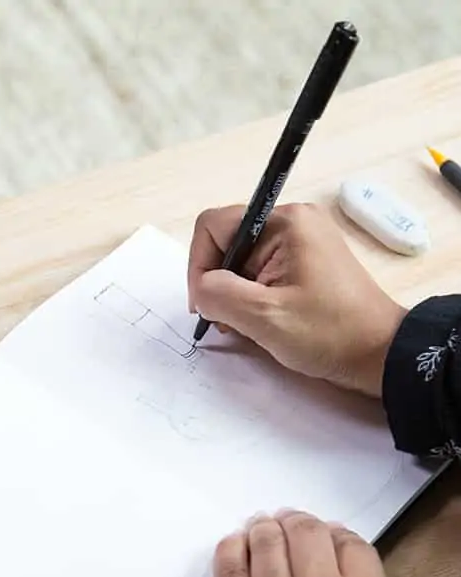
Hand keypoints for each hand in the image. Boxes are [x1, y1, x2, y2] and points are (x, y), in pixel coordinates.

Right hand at [188, 203, 406, 397]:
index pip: (214, 227)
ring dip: (234, 295)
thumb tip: (201, 289)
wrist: (378, 352)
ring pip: (240, 261)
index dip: (199, 266)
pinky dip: (251, 297)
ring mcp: (299, 241)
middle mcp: (292, 222)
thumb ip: (219, 295)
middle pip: (226, 244)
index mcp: (284, 223)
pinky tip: (260, 320)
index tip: (207, 304)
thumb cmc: (328, 332)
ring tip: (248, 324)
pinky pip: (259, 272)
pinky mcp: (304, 261)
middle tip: (229, 320)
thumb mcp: (264, 316)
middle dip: (219, 284)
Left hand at [213, 510, 416, 576]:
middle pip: (306, 532)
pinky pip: (228, 567)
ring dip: (265, 527)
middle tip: (292, 525)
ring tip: (263, 526)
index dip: (340, 537)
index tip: (330, 541)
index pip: (351, 543)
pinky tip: (236, 543)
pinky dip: (232, 547)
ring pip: (265, 540)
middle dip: (301, 523)